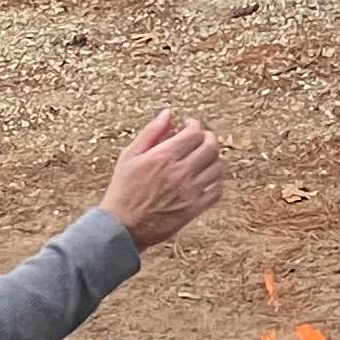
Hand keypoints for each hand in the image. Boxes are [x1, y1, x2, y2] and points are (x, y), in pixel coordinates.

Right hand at [101, 109, 224, 250]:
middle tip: (200, 139)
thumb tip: (168, 114)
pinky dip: (216, 182)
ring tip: (203, 158)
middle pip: (211, 147)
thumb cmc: (123, 191)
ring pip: (218, 167)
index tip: (189, 126)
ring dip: (214, 159)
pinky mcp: (193, 209)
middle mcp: (180, 172)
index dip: (195, 125)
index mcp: (164, 156)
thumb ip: (151, 132)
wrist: (122, 226)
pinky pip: (217, 191)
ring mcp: (189, 191)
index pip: (195, 132)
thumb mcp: (130, 155)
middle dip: (208, 138)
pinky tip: (206, 179)